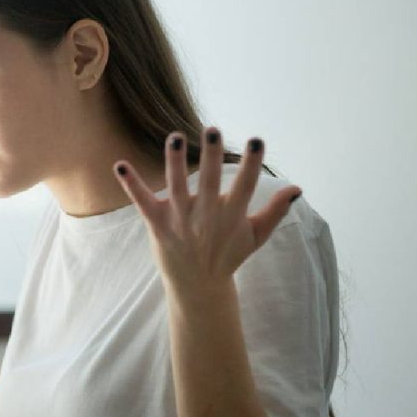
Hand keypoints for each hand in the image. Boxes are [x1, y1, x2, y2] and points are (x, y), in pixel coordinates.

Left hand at [113, 127, 301, 296]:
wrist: (198, 286)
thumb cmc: (228, 255)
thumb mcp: (255, 236)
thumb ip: (275, 211)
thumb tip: (298, 188)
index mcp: (232, 215)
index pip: (246, 186)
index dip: (252, 164)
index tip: (257, 141)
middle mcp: (206, 216)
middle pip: (210, 181)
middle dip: (212, 156)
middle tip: (212, 129)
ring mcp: (180, 219)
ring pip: (176, 186)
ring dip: (175, 162)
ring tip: (175, 137)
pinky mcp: (157, 224)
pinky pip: (142, 201)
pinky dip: (131, 184)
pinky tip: (119, 165)